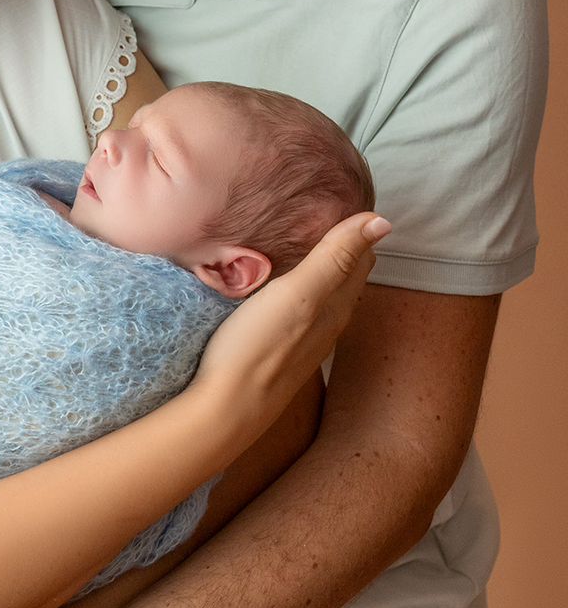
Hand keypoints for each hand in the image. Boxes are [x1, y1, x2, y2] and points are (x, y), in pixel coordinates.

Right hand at [192, 212, 389, 426]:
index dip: (355, 228)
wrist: (225, 408)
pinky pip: (298, 311)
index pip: (359, 258)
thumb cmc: (259, 346)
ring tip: (302, 240)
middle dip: (340, 244)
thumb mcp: (300, 293)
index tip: (340, 198)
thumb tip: (383, 221)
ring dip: (318, 267)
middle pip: (344, 276)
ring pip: (321, 295)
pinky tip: (279, 286)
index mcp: (336, 305)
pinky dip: (298, 289)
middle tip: (321, 211)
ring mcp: (303, 341)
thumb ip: (336, 257)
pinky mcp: (279, 352)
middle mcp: (327, 324)